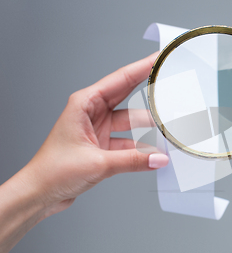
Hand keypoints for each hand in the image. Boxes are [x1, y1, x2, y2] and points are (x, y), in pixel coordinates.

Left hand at [22, 52, 168, 216]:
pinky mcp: (102, 145)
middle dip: (150, 92)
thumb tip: (158, 158)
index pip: (121, 79)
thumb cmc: (52, 171)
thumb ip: (133, 160)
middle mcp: (91, 112)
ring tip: (168, 129)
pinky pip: (129, 140)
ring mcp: (98, 128)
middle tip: (171, 85)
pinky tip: (154, 152)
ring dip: (148, 128)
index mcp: (84, 104)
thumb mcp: (97, 163)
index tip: (159, 59)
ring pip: (131, 122)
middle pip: (128, 95)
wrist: (40, 194)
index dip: (143, 67)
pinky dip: (141, 146)